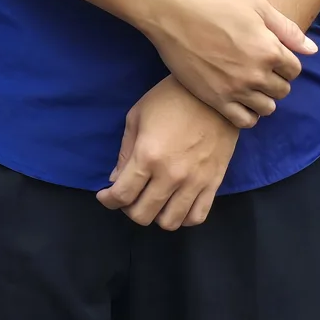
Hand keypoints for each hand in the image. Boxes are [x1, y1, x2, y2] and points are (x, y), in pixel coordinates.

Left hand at [97, 77, 240, 227]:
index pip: (122, 195)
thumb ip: (124, 153)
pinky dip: (182, 218)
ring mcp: (195, 183)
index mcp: (147, 156)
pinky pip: (197, 217)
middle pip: (143, 214)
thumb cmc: (168, 100)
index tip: (105, 196)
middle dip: (128, 209)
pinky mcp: (213, 184)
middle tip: (128, 196)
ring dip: (155, 216)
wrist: (211, 97)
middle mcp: (170, 175)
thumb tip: (115, 180)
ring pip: (170, 222)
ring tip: (151, 200)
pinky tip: (174, 204)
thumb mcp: (136, 118)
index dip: (108, 200)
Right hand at [144, 0, 315, 127]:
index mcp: (270, 50)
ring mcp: (236, 89)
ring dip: (262, 98)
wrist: (170, 12)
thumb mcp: (255, 5)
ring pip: (267, 108)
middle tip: (256, 68)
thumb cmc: (213, 3)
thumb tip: (311, 50)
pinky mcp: (215, 99)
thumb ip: (287, 29)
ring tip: (248, 85)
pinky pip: (245, 121)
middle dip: (274, 80)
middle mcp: (257, 74)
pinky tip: (239, 101)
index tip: (269, 55)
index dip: (284, 62)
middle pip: (283, 90)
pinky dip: (248, 115)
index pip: (294, 70)